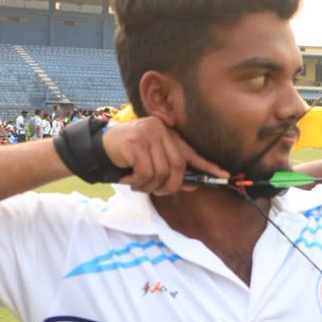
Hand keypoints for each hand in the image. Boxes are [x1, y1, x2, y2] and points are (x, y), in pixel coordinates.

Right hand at [101, 117, 228, 194]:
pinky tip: (128, 180)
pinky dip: (138, 183)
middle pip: (178, 165)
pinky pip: (146, 172)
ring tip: (137, 185)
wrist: (97, 149)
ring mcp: (148, 134)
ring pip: (161, 171)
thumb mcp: (152, 162)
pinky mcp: (135, 142)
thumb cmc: (128, 157)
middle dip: (171, 185)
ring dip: (150, 186)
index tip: (225, 175)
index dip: (208, 166)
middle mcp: (161, 130)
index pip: (191, 152)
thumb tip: (193, 185)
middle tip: (157, 192)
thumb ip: (171, 171)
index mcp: (168, 133)